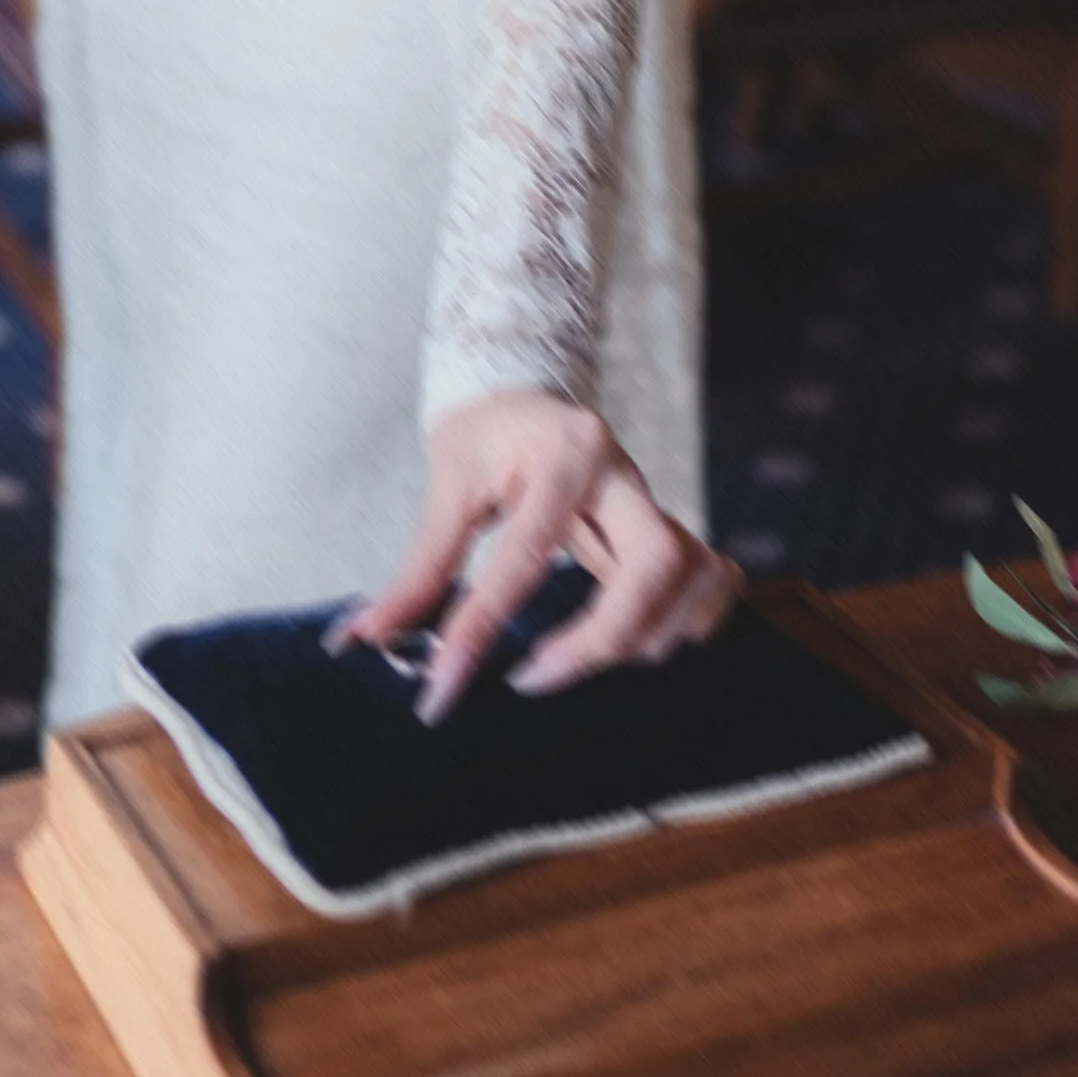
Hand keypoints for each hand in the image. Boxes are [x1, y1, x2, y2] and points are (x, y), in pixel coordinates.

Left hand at [337, 389, 739, 723]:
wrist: (523, 392)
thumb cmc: (485, 436)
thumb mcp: (447, 483)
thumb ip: (418, 567)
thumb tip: (365, 639)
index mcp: (565, 452)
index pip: (527, 552)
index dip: (483, 625)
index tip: (444, 684)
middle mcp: (624, 475)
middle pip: (656, 562)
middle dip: (602, 637)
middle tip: (534, 678)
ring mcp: (655, 502)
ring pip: (694, 575)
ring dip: (647, 633)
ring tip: (584, 658)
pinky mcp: (669, 529)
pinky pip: (712, 579)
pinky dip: (688, 619)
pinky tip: (645, 641)